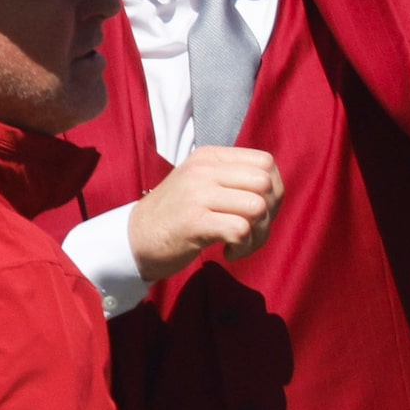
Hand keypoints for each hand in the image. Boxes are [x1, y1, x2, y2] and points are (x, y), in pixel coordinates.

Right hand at [129, 147, 283, 282]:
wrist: (134, 238)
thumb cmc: (177, 215)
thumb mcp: (203, 184)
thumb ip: (235, 179)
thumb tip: (275, 190)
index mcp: (209, 157)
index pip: (265, 162)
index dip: (274, 190)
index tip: (261, 211)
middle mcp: (203, 170)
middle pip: (265, 184)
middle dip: (270, 214)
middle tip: (253, 231)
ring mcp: (197, 194)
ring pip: (257, 207)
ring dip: (258, 235)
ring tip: (240, 244)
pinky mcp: (193, 222)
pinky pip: (240, 230)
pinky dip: (243, 247)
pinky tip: (228, 252)